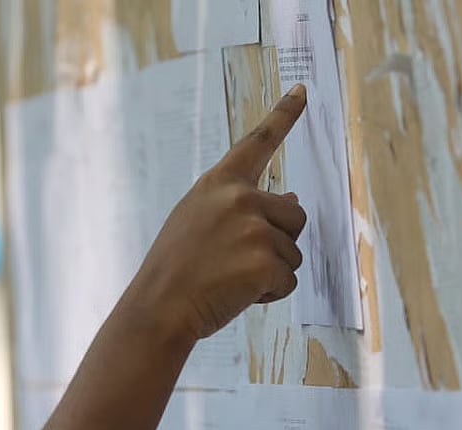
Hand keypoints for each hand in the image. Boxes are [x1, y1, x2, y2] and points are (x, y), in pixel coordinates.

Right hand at [125, 85, 308, 342]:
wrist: (158, 307)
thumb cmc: (176, 269)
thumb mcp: (199, 222)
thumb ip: (242, 207)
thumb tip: (295, 199)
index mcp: (219, 183)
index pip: (257, 143)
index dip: (284, 116)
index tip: (303, 90)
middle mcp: (240, 198)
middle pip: (295, 215)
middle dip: (280, 241)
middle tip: (237, 261)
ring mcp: (255, 229)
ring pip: (293, 253)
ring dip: (271, 272)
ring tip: (230, 279)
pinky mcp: (266, 262)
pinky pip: (289, 281)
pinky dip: (270, 294)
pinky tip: (236, 294)